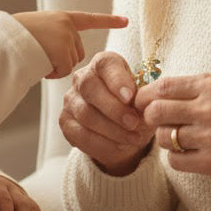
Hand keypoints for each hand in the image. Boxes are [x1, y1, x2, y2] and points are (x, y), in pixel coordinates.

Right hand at [13, 11, 126, 78]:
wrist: (4, 40)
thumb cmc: (15, 37)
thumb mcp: (39, 29)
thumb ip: (55, 35)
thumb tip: (61, 54)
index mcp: (63, 17)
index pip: (90, 19)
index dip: (109, 21)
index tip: (127, 21)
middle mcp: (67, 25)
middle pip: (77, 52)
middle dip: (63, 59)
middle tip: (43, 55)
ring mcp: (66, 37)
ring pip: (70, 63)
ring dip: (55, 66)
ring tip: (37, 56)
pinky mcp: (62, 50)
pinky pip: (62, 70)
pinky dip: (51, 72)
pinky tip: (39, 64)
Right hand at [60, 51, 154, 175]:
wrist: (124, 128)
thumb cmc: (135, 106)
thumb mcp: (143, 98)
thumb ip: (143, 98)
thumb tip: (145, 104)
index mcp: (103, 64)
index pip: (105, 64)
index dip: (117, 80)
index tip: (130, 97)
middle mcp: (82, 77)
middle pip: (90, 88)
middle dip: (114, 109)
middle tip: (133, 122)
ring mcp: (71, 100)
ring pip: (86, 114)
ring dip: (112, 130)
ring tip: (133, 138)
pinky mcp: (66, 122)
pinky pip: (81, 135)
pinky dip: (103, 144)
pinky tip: (120, 147)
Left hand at [134, 73, 210, 180]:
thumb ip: (196, 89)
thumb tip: (158, 91)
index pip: (163, 86)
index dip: (145, 94)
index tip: (141, 101)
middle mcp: (210, 108)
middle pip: (157, 111)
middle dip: (150, 117)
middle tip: (155, 121)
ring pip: (165, 138)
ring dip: (166, 138)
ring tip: (180, 137)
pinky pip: (176, 161)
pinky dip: (177, 157)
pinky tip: (188, 153)